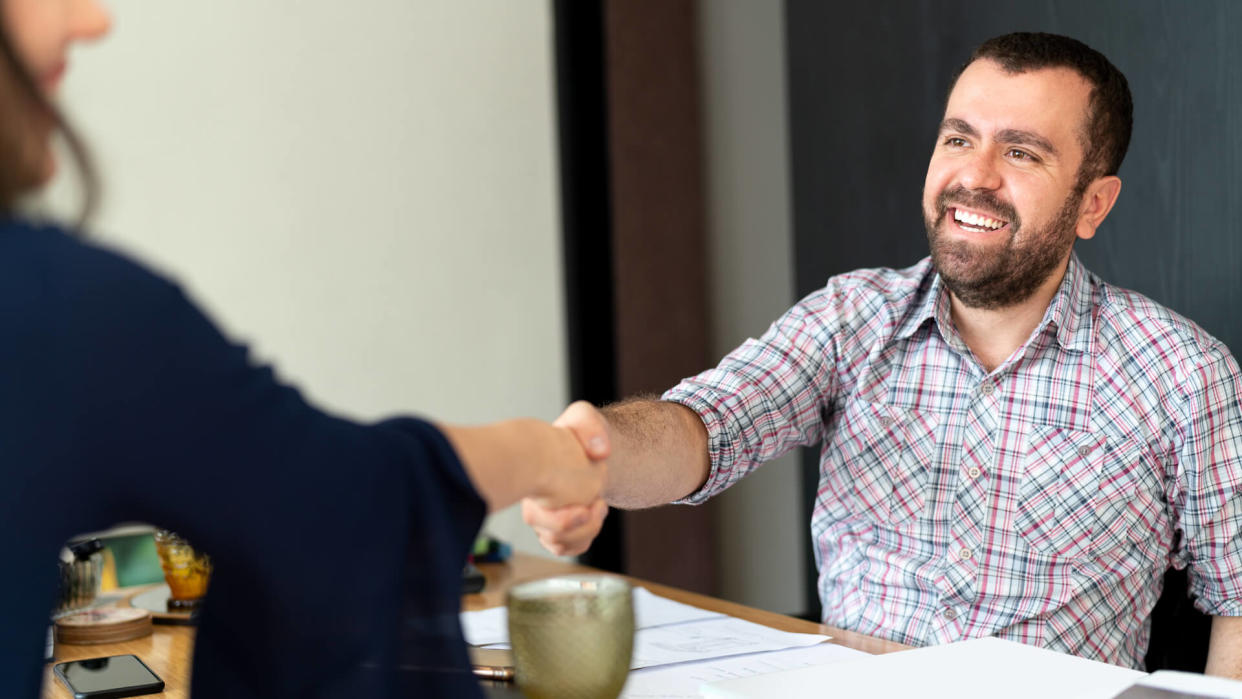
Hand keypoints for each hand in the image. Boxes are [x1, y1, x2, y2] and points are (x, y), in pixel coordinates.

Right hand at [523, 401, 611, 555]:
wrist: (581, 449)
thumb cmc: (575, 435)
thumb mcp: (582, 417)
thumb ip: (590, 425)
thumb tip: (599, 451)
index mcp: (535, 478)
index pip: (537, 511)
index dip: (565, 518)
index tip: (592, 502)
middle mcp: (534, 501)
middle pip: (550, 532)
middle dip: (581, 523)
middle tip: (596, 503)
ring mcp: (542, 517)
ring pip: (558, 544)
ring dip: (586, 531)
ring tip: (597, 507)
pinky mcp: (554, 529)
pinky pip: (564, 548)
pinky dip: (581, 541)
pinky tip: (592, 519)